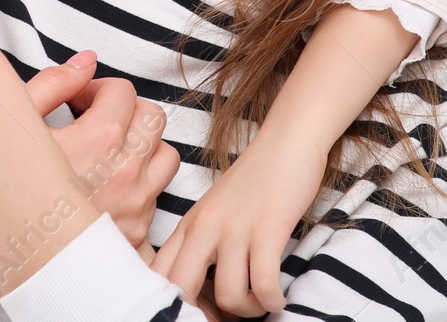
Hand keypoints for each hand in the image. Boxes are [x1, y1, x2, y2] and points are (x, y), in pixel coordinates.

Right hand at [19, 53, 181, 247]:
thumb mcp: (16, 123)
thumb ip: (54, 83)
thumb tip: (87, 61)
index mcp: (99, 140)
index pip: (122, 90)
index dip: (95, 89)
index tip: (75, 103)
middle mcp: (125, 175)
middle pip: (153, 118)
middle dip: (126, 111)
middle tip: (93, 120)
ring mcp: (133, 208)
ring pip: (165, 158)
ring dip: (140, 148)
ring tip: (105, 153)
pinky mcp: (133, 236)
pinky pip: (154, 197)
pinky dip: (137, 186)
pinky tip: (103, 189)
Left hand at [151, 131, 325, 315]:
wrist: (287, 142)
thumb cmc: (256, 181)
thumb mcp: (216, 211)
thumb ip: (202, 246)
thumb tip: (202, 294)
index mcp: (188, 225)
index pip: (159, 275)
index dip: (170, 305)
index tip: (196, 314)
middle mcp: (204, 226)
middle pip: (182, 289)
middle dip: (203, 316)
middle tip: (226, 319)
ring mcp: (235, 227)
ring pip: (228, 295)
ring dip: (248, 310)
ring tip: (259, 301)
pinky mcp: (268, 229)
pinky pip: (264, 285)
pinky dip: (272, 301)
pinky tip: (277, 296)